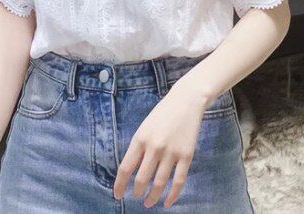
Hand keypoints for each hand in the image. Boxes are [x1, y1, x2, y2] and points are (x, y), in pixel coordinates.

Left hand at [113, 78, 209, 208]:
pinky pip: (178, 181)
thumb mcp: (145, 127)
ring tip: (148, 202)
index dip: (120, 184)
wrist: (186, 100)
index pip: (126, 167)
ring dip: (152, 197)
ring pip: (159, 183)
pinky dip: (172, 196)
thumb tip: (131, 171)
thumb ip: (139, 147)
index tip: (117, 195)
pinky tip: (167, 202)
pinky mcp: (186, 155)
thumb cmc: (163, 113)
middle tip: (136, 197)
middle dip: (136, 192)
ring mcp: (171, 152)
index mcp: (140, 138)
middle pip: (141, 179)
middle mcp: (154, 146)